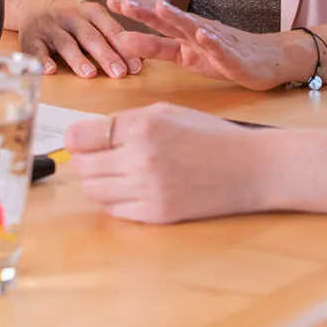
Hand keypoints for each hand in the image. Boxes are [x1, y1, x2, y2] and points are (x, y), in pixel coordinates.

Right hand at [17, 0, 141, 79]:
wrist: (33, 4)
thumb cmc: (71, 19)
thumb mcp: (92, 19)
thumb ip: (113, 37)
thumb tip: (141, 60)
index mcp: (90, 11)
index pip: (110, 29)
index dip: (123, 47)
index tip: (136, 66)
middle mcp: (71, 17)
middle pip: (90, 36)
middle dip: (106, 54)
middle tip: (119, 72)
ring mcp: (50, 27)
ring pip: (65, 42)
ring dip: (78, 58)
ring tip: (90, 74)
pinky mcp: (32, 38)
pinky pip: (37, 49)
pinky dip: (42, 60)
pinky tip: (50, 71)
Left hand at [66, 102, 264, 222]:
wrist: (250, 168)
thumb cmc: (208, 134)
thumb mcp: (165, 111)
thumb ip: (125, 121)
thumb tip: (90, 134)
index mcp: (141, 125)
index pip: (81, 137)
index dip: (77, 139)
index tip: (80, 140)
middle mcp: (140, 157)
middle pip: (82, 166)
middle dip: (85, 160)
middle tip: (99, 156)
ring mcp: (148, 189)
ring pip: (93, 191)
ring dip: (98, 181)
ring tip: (117, 171)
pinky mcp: (157, 214)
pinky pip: (115, 210)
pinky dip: (116, 200)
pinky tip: (133, 188)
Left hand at [105, 0, 296, 90]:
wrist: (267, 60)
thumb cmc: (224, 56)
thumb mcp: (186, 55)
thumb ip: (159, 49)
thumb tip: (124, 44)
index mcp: (182, 37)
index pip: (153, 24)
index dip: (132, 13)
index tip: (109, 1)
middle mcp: (195, 34)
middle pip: (166, 22)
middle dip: (143, 12)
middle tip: (121, 3)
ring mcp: (214, 43)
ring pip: (192, 28)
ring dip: (176, 17)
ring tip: (160, 7)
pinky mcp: (232, 57)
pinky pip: (221, 49)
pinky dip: (212, 42)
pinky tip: (204, 35)